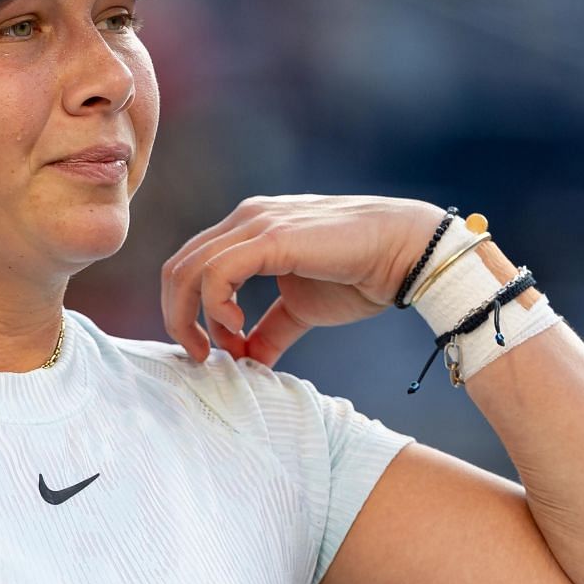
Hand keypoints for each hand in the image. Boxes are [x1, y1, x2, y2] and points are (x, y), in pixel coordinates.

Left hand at [160, 195, 444, 366]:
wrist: (405, 254)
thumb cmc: (360, 275)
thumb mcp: (301, 310)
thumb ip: (269, 332)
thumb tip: (248, 363)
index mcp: (247, 231)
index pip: (190, 266)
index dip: (185, 312)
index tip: (208, 351)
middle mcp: (245, 220)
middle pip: (178, 267)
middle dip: (178, 317)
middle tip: (200, 355)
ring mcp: (255, 223)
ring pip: (189, 269)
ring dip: (191, 317)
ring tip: (219, 349)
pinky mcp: (271, 237)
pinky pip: (217, 272)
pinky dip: (217, 306)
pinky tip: (237, 329)